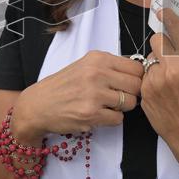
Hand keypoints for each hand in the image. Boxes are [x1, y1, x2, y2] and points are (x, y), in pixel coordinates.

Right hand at [13, 51, 144, 142]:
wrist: (38, 105)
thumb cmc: (63, 86)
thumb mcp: (85, 66)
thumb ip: (110, 67)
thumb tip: (139, 73)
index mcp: (98, 58)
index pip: (136, 67)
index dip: (136, 78)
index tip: (128, 84)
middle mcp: (97, 73)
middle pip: (136, 85)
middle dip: (131, 94)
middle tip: (118, 97)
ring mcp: (94, 94)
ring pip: (130, 103)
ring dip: (121, 108)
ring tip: (106, 106)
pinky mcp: (91, 114)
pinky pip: (118, 119)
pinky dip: (111, 119)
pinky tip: (98, 115)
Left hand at [140, 9, 178, 162]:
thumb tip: (178, 37)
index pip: (176, 30)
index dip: (169, 19)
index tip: (163, 11)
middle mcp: (172, 68)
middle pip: (156, 40)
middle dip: (161, 45)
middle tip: (168, 57)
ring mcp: (155, 81)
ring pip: (149, 60)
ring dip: (156, 65)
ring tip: (169, 83)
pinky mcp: (145, 93)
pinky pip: (145, 77)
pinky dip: (152, 81)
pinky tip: (163, 94)